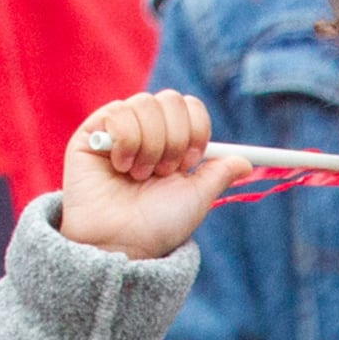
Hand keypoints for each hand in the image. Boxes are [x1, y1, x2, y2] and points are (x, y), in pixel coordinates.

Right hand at [57, 92, 252, 261]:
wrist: (123, 240)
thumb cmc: (158, 224)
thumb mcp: (197, 197)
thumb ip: (219, 174)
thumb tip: (247, 161)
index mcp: (172, 143)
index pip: (190, 107)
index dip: (197, 128)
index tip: (192, 160)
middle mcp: (146, 131)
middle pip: (171, 99)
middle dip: (175, 139)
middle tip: (165, 171)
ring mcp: (118, 128)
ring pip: (145, 104)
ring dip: (150, 146)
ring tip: (139, 175)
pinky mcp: (92, 131)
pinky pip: (117, 113)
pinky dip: (126, 143)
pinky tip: (119, 167)